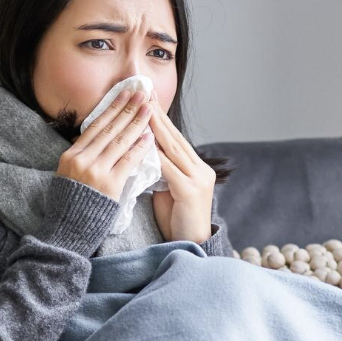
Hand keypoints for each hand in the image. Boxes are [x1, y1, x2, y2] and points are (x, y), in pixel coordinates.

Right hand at [55, 88, 154, 200]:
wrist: (67, 231)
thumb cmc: (70, 206)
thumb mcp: (67, 176)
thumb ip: (81, 158)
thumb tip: (95, 140)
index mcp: (70, 156)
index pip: (95, 126)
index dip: (112, 108)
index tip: (124, 93)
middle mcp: (82, 160)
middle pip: (109, 129)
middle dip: (127, 109)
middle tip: (142, 93)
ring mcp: (95, 172)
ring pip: (119, 141)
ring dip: (136, 123)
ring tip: (149, 109)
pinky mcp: (109, 185)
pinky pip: (128, 161)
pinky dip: (139, 148)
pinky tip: (149, 136)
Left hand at [146, 96, 214, 243]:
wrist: (191, 246)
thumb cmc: (176, 220)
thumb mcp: (168, 189)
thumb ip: (160, 170)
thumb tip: (143, 152)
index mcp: (195, 167)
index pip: (174, 138)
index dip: (159, 118)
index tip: (145, 99)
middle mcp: (200, 169)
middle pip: (174, 137)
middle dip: (157, 115)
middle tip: (144, 94)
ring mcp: (198, 179)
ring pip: (173, 149)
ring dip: (156, 129)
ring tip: (141, 111)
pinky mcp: (191, 191)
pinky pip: (169, 169)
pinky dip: (155, 156)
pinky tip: (143, 143)